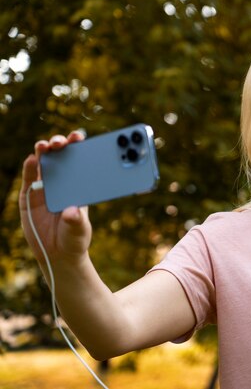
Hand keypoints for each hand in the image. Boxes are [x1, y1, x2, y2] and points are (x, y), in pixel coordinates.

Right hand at [19, 131, 91, 265]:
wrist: (58, 254)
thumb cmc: (74, 238)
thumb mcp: (80, 230)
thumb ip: (76, 220)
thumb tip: (70, 212)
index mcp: (79, 185)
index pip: (79, 161)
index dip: (79, 147)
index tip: (80, 138)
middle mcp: (62, 182)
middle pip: (60, 157)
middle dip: (60, 145)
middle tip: (62, 142)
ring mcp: (44, 188)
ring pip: (42, 164)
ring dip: (43, 152)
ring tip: (45, 146)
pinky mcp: (29, 197)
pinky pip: (28, 179)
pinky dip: (29, 168)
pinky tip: (31, 160)